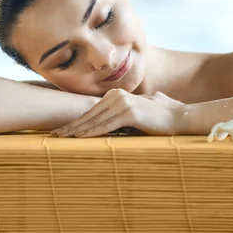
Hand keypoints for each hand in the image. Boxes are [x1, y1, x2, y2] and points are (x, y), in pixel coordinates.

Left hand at [51, 89, 185, 137]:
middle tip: (54, 134)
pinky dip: (91, 132)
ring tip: (62, 138)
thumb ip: (123, 112)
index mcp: (117, 94)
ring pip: (95, 120)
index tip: (63, 129)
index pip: (92, 110)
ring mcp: (123, 103)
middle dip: (71, 125)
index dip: (77, 120)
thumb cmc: (160, 116)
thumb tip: (113, 121)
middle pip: (89, 114)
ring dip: (77, 130)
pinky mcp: (129, 113)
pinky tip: (80, 138)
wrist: (178, 117)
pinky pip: (106, 125)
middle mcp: (117, 95)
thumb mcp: (138, 111)